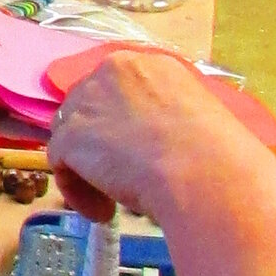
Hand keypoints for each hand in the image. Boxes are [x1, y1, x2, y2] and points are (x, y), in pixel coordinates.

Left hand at [49, 49, 275, 231]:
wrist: (204, 173)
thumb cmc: (215, 153)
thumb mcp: (194, 117)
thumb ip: (164, 116)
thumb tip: (154, 139)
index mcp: (147, 64)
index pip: (115, 90)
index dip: (119, 125)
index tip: (137, 155)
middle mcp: (111, 71)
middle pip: (87, 108)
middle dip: (100, 145)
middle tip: (125, 177)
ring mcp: (86, 101)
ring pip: (72, 136)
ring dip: (89, 170)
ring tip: (115, 201)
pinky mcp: (71, 135)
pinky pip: (61, 164)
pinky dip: (77, 192)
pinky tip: (105, 211)